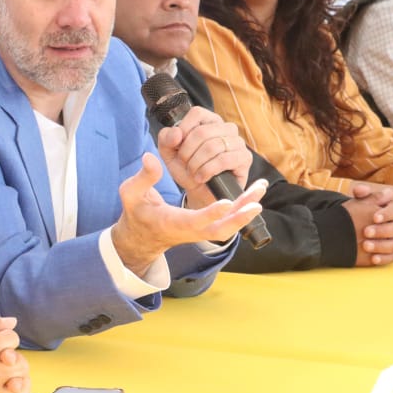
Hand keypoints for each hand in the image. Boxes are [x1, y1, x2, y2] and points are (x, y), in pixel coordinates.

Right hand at [0, 317, 28, 392]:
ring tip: (10, 375)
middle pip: (20, 362)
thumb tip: (14, 320)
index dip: (8, 337)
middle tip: (6, 359)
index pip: (11, 338)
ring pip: (20, 386)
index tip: (1, 342)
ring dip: (19, 379)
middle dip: (16, 359)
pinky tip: (7, 389)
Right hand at [111, 153, 265, 275]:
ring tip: (260, 190)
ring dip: (246, 211)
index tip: (226, 202)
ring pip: (229, 226)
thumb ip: (143, 177)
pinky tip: (254, 195)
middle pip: (220, 230)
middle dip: (239, 218)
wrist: (142, 235)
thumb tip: (151, 157)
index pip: (195, 221)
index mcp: (173, 223)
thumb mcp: (131, 193)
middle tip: (256, 204)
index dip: (211, 214)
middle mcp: (191, 230)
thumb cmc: (137, 212)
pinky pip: (228, 221)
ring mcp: (200, 231)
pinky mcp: (206, 227)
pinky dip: (242, 209)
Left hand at [156, 106, 252, 209]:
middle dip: (187, 152)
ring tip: (193, 172)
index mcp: (209, 120)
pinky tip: (202, 177)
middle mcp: (226, 128)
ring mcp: (238, 142)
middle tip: (185, 163)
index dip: (184, 129)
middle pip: (202, 132)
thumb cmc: (186, 169)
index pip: (197, 113)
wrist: (200, 193)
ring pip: (212, 146)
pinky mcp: (245, 158)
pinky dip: (207, 170)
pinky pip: (224, 160)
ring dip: (196, 163)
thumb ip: (166, 139)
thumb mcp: (169, 153)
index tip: (177, 145)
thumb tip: (177, 133)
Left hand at [344, 185, 392, 265]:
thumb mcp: (361, 201)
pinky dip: (383, 258)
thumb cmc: (362, 210)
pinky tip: (373, 259)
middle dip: (382, 230)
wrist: (358, 227)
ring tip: (365, 245)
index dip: (388, 213)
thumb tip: (361, 189)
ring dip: (381, 246)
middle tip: (366, 232)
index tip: (374, 217)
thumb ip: (361, 194)